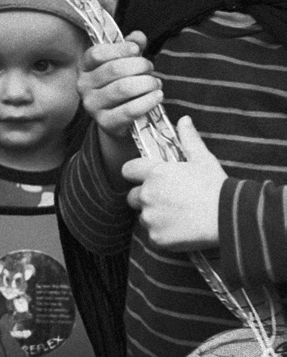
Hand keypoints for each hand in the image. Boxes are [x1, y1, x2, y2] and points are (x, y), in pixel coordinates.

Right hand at [77, 31, 163, 140]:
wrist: (119, 120)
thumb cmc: (121, 85)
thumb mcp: (125, 63)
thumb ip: (131, 47)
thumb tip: (138, 37)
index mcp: (85, 67)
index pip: (97, 53)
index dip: (119, 49)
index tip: (136, 49)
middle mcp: (83, 86)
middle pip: (114, 69)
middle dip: (139, 66)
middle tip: (150, 68)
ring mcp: (92, 105)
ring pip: (123, 88)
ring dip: (146, 83)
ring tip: (156, 84)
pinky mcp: (105, 122)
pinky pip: (130, 110)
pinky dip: (148, 101)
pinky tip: (157, 96)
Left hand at [122, 115, 226, 251]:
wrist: (229, 218)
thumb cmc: (216, 186)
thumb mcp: (203, 159)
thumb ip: (188, 139)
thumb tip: (183, 119)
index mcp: (154, 172)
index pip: (127, 170)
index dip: (134, 173)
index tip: (144, 177)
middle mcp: (147, 193)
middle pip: (132, 196)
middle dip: (144, 197)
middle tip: (166, 200)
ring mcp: (150, 216)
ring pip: (143, 215)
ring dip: (153, 215)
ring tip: (176, 215)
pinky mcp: (156, 237)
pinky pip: (152, 235)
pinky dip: (162, 234)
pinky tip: (180, 229)